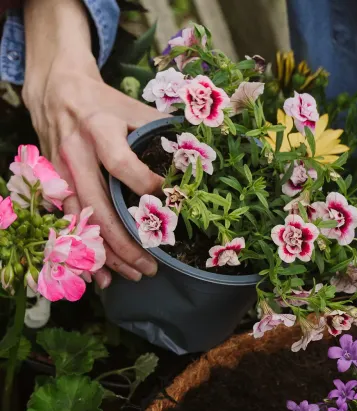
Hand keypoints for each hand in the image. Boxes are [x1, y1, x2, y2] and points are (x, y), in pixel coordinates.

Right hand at [22, 0, 166, 286]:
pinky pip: (70, 225)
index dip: (147, 185)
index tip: (172, 203)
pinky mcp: (56, 187)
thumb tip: (205, 159)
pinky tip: (102, 276)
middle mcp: (76, 154)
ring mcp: (62, 173)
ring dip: (107, 254)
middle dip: (126, 240)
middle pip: (99, 205)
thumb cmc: (106, 105)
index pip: (122, 164)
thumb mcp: (134, 109)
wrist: (57, 93)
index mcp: (99, 130)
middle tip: (152, 266)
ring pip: (82, 221)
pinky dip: (86, 252)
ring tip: (134, 275)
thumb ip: (164, 133)